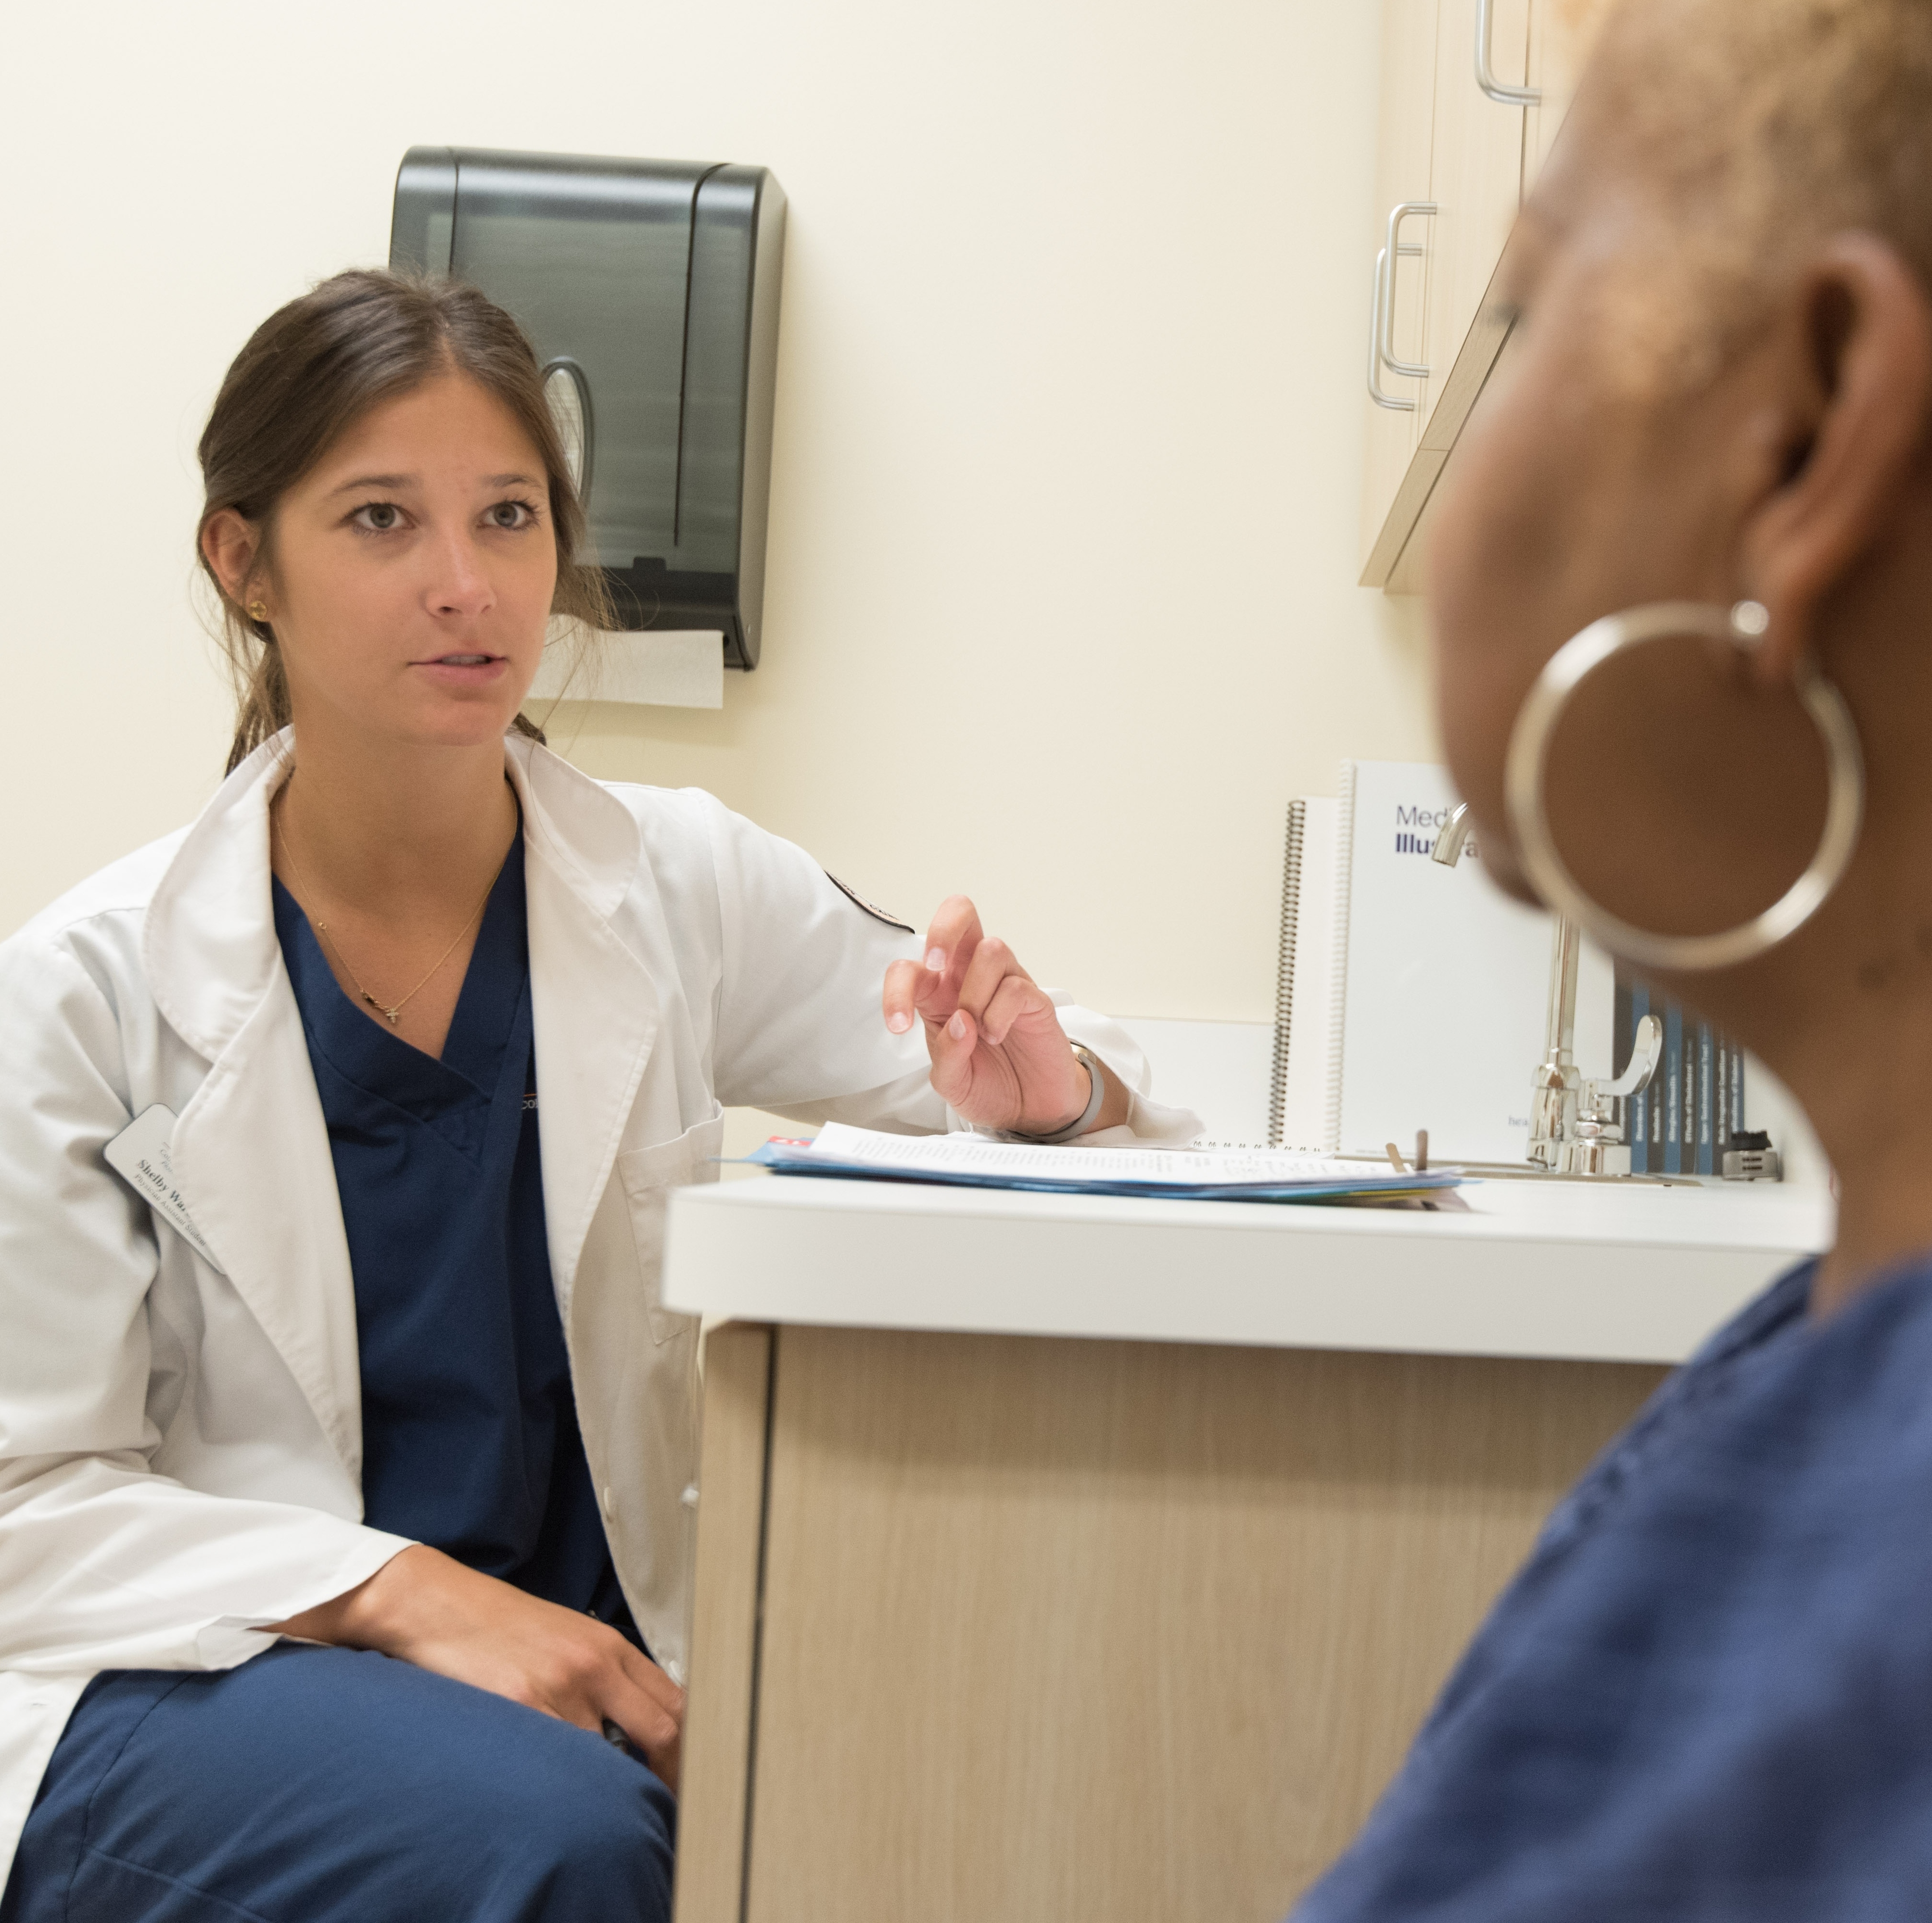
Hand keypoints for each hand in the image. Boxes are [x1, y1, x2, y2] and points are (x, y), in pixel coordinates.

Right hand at [269, 1545, 683, 1792]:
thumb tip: (637, 1727)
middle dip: (671, 1775)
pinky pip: (563, 1760)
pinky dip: (567, 1782)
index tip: (687, 1779)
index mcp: (609, 1645)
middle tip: (665, 1805)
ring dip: (610, 1785)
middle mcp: (595, 1663)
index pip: (676, 1702)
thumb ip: (604, 1676)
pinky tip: (556, 1785)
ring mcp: (562, 1685)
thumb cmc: (498, 1626)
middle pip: (664, 1730)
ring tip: (601, 1801)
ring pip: (611, 1757)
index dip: (690, 1750)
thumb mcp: (565, 1638)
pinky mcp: (524, 1705)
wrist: (437, 1604)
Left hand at [881, 895, 1126, 1134]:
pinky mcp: (1035, 1000)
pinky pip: (1016, 986)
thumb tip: (961, 1023)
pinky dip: (1000, 1013)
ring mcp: (1006, 984)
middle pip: (961, 914)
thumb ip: (947, 1056)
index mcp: (940, 994)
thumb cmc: (988, 1085)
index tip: (899, 1025)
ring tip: (980, 1029)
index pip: (910, 968)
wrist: (1030, 1111)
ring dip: (976, 992)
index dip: (897, 989)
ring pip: (991, 949)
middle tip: (937, 967)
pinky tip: (997, 1035)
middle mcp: (971, 978)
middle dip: (943, 931)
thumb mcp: (952, 1083)